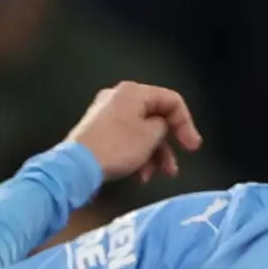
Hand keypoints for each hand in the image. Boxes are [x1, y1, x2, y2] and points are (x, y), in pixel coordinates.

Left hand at [66, 80, 201, 184]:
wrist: (75, 166)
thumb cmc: (117, 146)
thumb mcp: (151, 135)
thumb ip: (165, 125)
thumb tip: (161, 126)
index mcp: (132, 92)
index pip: (172, 101)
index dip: (186, 124)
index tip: (192, 148)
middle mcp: (118, 98)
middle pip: (156, 118)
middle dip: (167, 146)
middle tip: (174, 167)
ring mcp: (106, 115)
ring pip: (142, 133)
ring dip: (153, 155)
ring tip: (157, 175)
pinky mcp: (99, 132)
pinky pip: (126, 140)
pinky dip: (137, 156)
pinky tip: (139, 176)